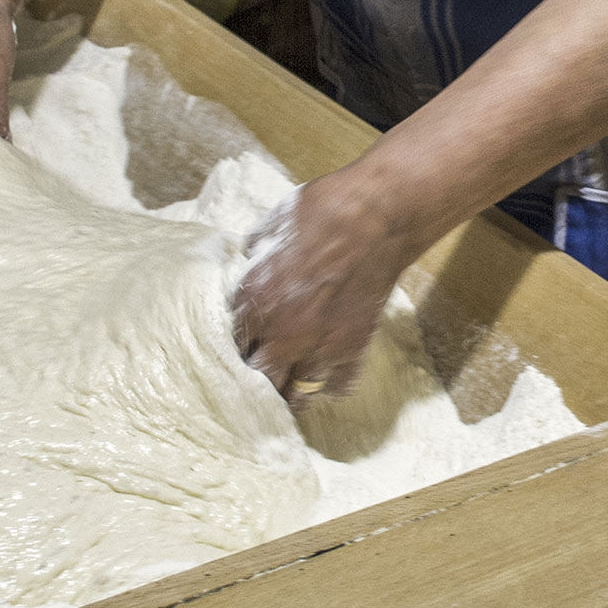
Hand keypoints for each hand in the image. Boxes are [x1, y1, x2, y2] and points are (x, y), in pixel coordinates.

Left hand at [232, 169, 414, 406]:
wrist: (377, 216)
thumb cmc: (320, 212)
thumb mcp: (269, 227)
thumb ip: (254, 258)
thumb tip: (248, 265)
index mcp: (253, 301)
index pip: (230, 344)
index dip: (234, 346)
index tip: (240, 344)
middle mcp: (281, 334)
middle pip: (256, 380)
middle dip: (254, 379)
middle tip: (259, 371)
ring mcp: (319, 348)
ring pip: (295, 394)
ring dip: (288, 390)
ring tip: (286, 384)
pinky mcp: (353, 350)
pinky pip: (336, 387)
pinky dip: (328, 385)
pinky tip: (322, 375)